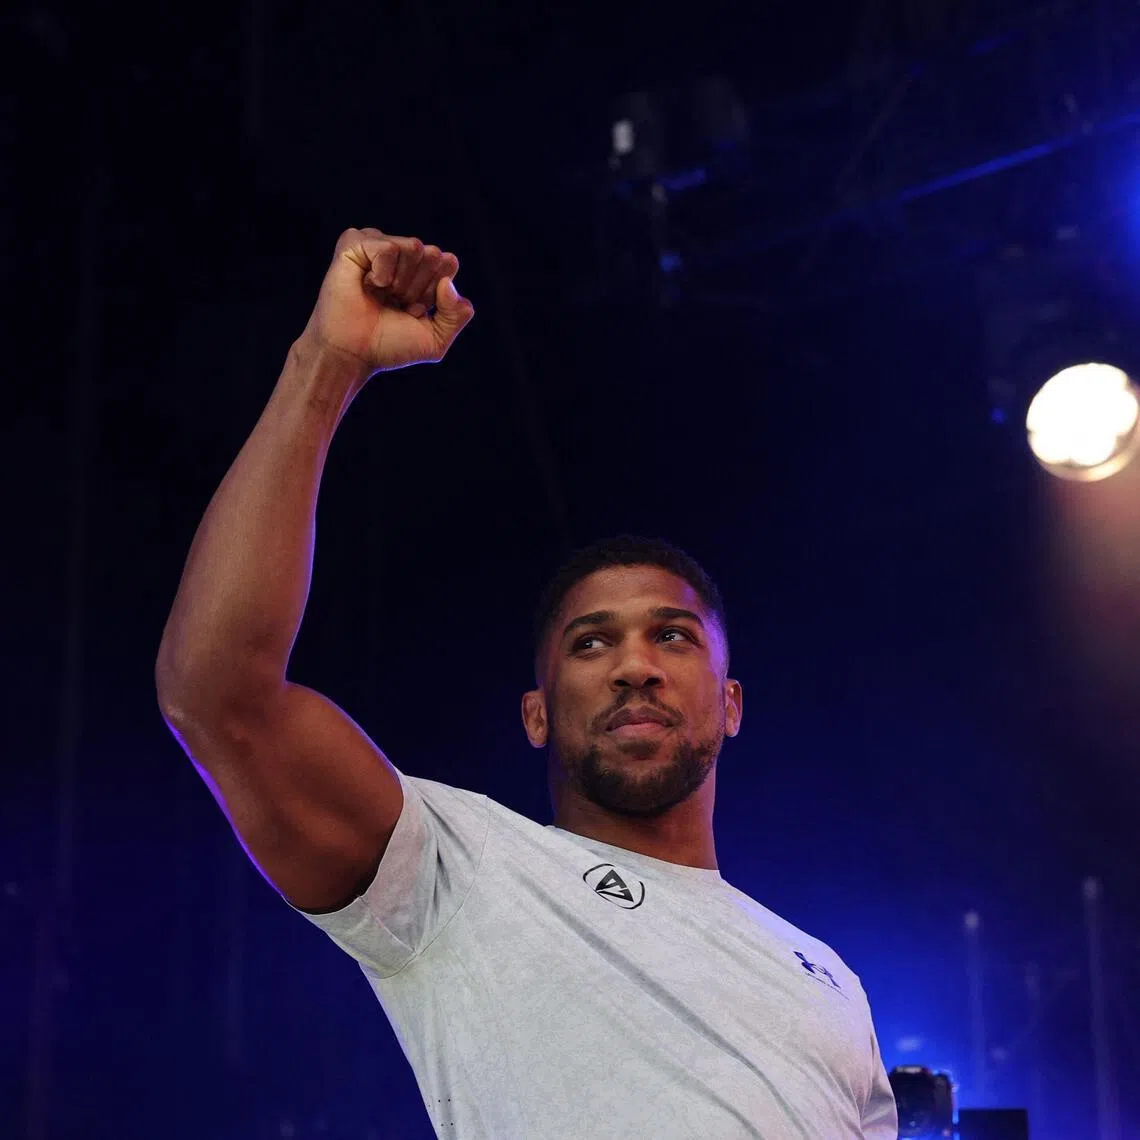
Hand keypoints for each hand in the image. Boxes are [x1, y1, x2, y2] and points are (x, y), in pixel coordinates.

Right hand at [300, 227, 474, 373]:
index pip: (449, 263)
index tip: (416, 310)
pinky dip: (382, 273)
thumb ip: (457, 314)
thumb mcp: (436, 339)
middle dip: (419, 287)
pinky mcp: (354, 243)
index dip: (436, 293)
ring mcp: (378, 246)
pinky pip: (388, 247)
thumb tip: (448, 283)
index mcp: (423, 271)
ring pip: (413, 246)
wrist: (353, 354)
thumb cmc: (389, 346)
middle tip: (395, 303)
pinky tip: (366, 284)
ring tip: (380, 295)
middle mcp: (402, 255)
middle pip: (433, 254)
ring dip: (400, 281)